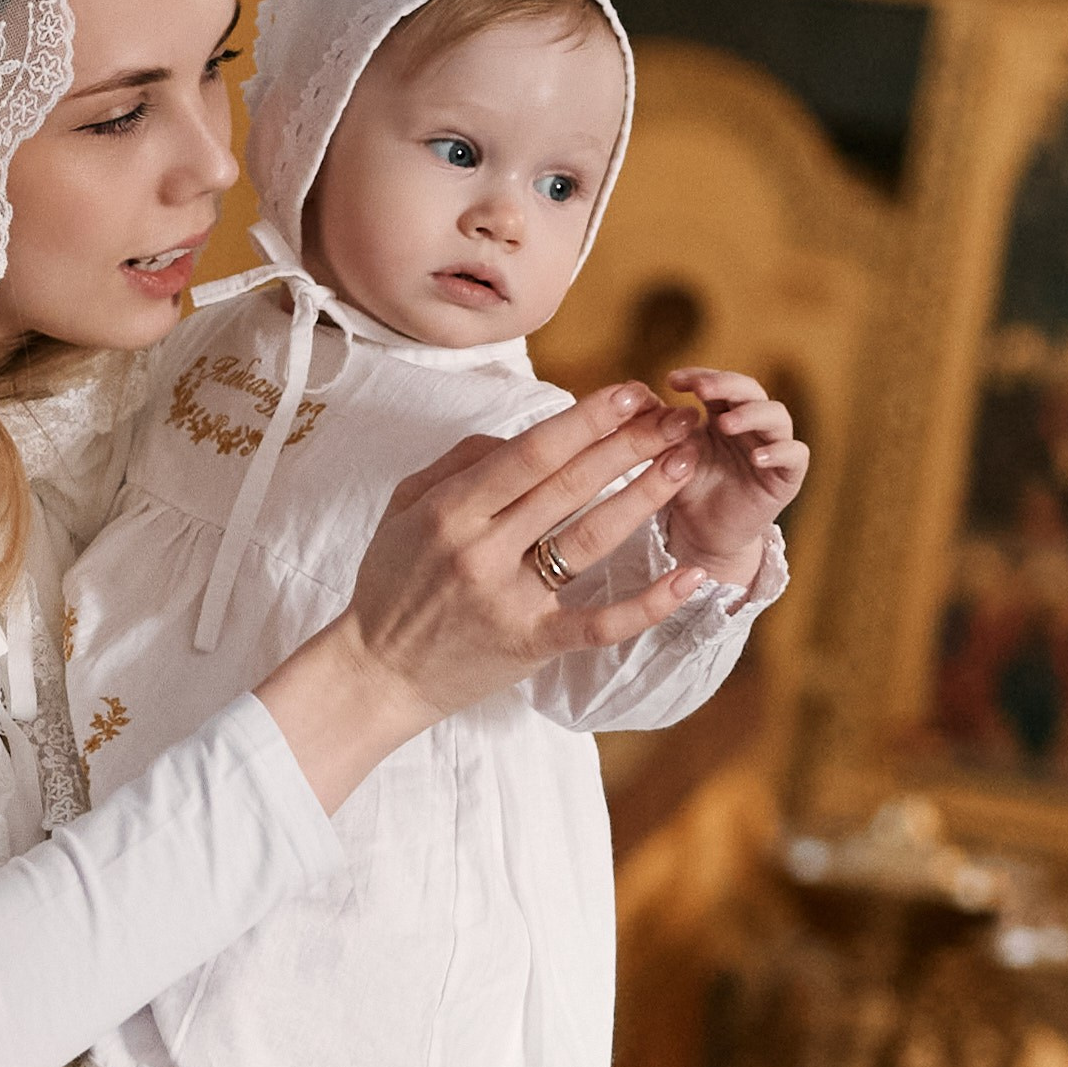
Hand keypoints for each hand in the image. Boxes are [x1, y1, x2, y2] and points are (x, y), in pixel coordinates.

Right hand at [257, 383, 711, 808]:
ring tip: (685, 463)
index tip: (631, 393)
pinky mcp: (530, 645)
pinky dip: (648, 603)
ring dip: (644, 497)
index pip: (532, 452)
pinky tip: (691, 577)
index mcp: (450, 510)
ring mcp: (509, 600)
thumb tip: (520, 432)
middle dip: (630, 444)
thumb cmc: (393, 582)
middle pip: (569, 486)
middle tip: (678, 419)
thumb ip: (459, 462)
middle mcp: (481, 550)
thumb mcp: (405, 507)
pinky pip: (598, 623)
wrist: (376, 673)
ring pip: (590, 540)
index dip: (588, 419)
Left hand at [659, 367, 808, 587]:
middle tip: (702, 389)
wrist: (704, 534)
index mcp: (723, 413)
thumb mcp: (668, 457)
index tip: (672, 380)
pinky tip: (757, 457)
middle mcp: (752, 424)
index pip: (718, 384)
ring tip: (726, 423)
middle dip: (727, 385)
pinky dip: (780, 451)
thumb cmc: (689, 490)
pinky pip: (795, 455)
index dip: (700, 376)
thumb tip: (632, 396)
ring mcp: (773, 446)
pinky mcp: (787, 475)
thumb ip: (657, 429)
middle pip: (750, 390)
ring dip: (752, 414)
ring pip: (777, 416)